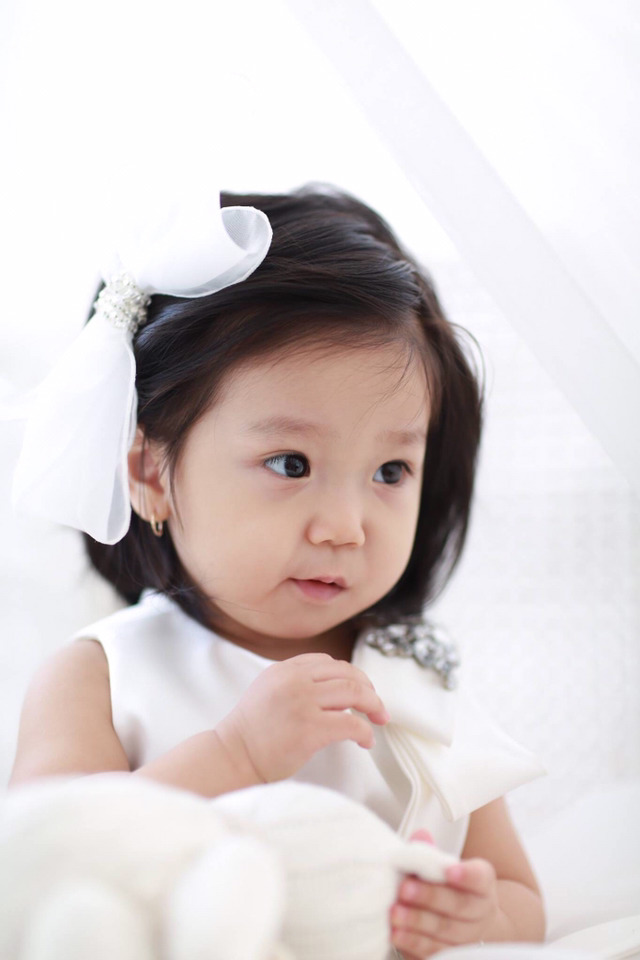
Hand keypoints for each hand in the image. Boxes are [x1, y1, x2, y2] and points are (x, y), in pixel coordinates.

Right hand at [216, 653, 388, 782]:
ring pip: (354, 692)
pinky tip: (366, 741)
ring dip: (373, 705)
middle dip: (369, 689)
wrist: (232, 757)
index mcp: (283, 669)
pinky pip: (351, 723)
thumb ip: (296, 684)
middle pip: (346, 673)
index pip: (327, 662)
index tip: (360, 690)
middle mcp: (293, 680)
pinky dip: (365, 731)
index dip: (350, 675)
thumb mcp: (268, 692)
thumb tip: (337, 694)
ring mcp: (302, 702)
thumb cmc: (250, 734)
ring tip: (379, 719)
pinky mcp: (310, 728)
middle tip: (378, 706)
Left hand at [391, 833, 499, 957]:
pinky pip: (436, 954)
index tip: (448, 871)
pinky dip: (415, 945)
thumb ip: (432, 854)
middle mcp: (481, 913)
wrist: (471, 925)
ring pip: (447, 933)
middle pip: (460, 906)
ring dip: (419, 923)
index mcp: (482, 884)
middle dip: (431, 898)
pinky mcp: (454, 958)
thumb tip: (420, 836)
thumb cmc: (451, 889)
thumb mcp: (446, 868)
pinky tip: (397, 935)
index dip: (466, 875)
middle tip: (405, 889)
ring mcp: (470, 939)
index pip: (480, 877)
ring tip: (395, 914)